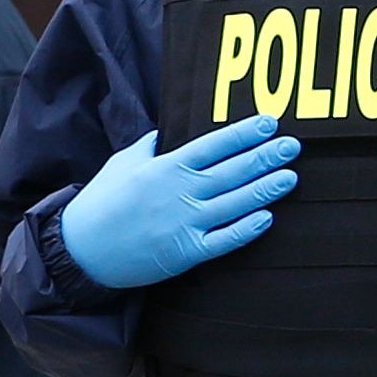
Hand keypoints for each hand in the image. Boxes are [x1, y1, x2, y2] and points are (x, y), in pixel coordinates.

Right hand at [61, 115, 300, 288]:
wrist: (83, 249)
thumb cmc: (103, 201)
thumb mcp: (124, 162)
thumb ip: (151, 145)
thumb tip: (170, 130)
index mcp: (165, 166)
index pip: (214, 144)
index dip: (244, 134)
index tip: (270, 123)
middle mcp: (179, 192)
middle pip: (232, 171)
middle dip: (265, 157)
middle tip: (294, 146)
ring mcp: (184, 223)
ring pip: (234, 203)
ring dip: (265, 189)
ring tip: (290, 177)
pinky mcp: (185, 252)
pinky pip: (223, 240)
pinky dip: (246, 229)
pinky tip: (267, 218)